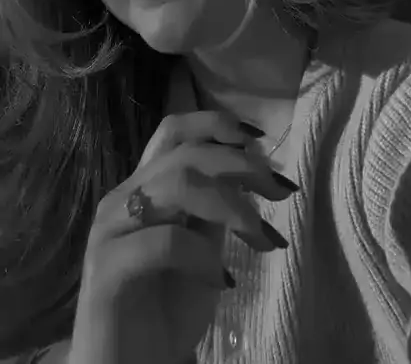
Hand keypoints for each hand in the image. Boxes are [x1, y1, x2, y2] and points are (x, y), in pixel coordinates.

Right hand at [70, 111, 296, 363]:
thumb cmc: (166, 309)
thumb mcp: (204, 250)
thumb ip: (217, 209)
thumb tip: (255, 169)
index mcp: (144, 187)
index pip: (174, 130)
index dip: (216, 124)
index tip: (260, 139)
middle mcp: (123, 197)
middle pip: (186, 153)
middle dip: (242, 166)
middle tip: (282, 192)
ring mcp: (110, 229)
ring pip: (177, 185)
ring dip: (231, 206)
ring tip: (262, 238)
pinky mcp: (107, 266)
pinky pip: (163, 241)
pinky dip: (202, 255)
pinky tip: (223, 279)